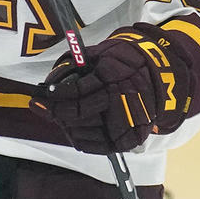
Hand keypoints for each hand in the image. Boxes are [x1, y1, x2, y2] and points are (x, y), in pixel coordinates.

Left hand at [30, 22, 191, 153]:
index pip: (76, 91)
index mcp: (113, 75)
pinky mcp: (129, 138)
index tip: (42, 93)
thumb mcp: (101, 53)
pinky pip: (96, 145)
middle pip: (78, 112)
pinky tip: (72, 128)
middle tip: (39, 105)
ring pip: (84, 130)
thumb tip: (49, 83)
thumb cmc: (125, 61)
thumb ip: (76, 66)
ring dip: (65, 124)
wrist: (161, 77)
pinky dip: (80, 138)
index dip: (55, 93)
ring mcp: (126, 120)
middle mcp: (120, 99)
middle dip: (54, 110)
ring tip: (57, 115)